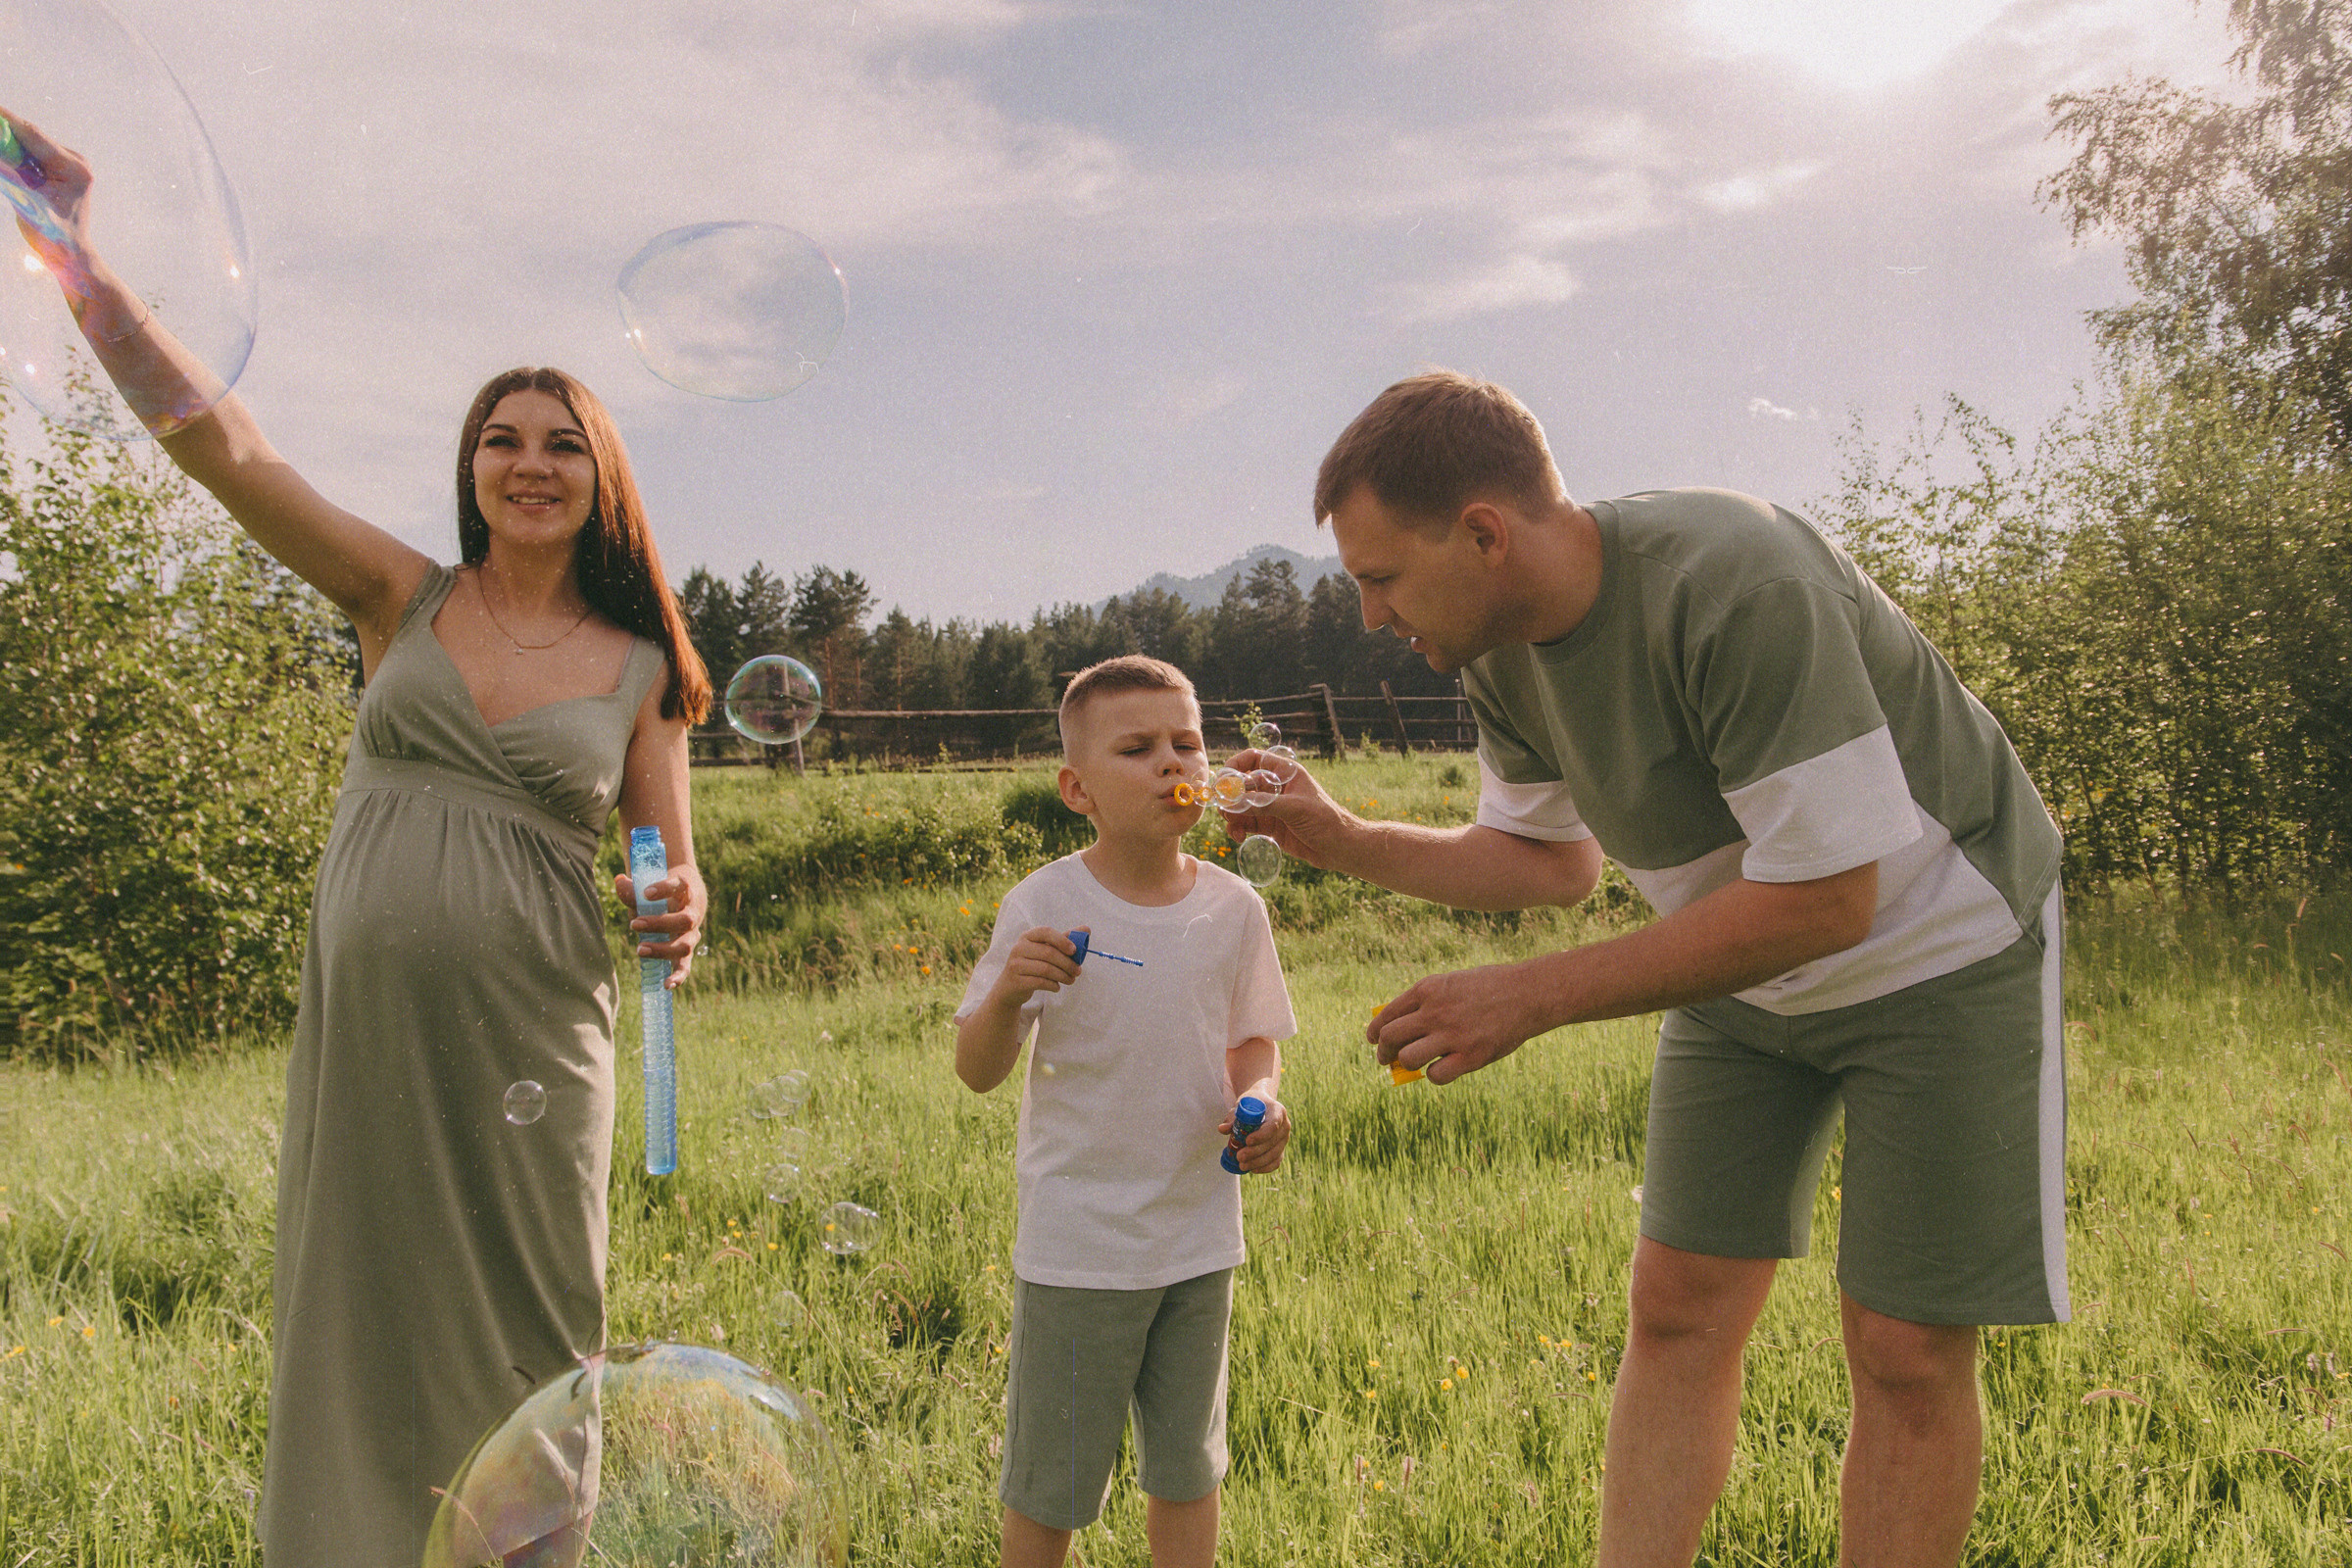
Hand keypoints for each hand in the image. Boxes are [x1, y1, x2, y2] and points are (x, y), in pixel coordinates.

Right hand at [0, 112, 93, 274]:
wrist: (68, 255)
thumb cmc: (53, 235)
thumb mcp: (26, 201)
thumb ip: (8, 172)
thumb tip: (0, 152)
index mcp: (75, 168)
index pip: (33, 136)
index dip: (6, 120)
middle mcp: (74, 161)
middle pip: (29, 137)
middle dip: (3, 130)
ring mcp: (67, 165)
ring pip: (26, 145)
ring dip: (6, 142)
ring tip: (6, 162)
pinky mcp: (56, 170)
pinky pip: (28, 155)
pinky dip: (11, 154)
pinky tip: (3, 156)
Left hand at [614, 863, 705, 985]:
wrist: (684, 896)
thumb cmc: (661, 891)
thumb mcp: (648, 887)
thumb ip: (632, 889)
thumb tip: (619, 882)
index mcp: (687, 890)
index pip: (679, 886)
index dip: (664, 889)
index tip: (646, 892)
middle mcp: (694, 912)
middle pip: (684, 920)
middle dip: (659, 923)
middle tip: (634, 924)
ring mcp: (692, 933)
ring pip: (685, 944)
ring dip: (662, 949)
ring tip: (639, 949)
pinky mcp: (686, 950)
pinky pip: (685, 965)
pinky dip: (678, 976)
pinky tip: (667, 985)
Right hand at [994, 926, 1081, 1005]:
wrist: (1010, 988)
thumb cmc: (1033, 965)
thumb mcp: (1046, 950)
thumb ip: (1065, 940)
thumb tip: (1086, 929)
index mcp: (1027, 937)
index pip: (1045, 931)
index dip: (1062, 940)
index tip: (1075, 950)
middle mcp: (1018, 948)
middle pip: (1049, 953)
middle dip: (1067, 963)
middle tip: (1078, 971)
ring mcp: (1015, 964)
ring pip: (1046, 969)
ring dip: (1063, 976)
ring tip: (1071, 980)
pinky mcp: (1016, 981)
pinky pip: (1040, 982)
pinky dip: (1053, 985)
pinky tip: (1057, 987)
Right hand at [1216, 748, 1354, 868]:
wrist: (1339, 848)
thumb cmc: (1325, 820)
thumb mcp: (1294, 808)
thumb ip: (1263, 803)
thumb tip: (1234, 801)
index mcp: (1285, 773)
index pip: (1254, 759)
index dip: (1236, 765)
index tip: (1224, 779)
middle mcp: (1275, 787)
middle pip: (1242, 784)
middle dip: (1230, 795)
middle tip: (1223, 808)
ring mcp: (1271, 807)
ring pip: (1241, 805)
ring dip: (1231, 814)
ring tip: (1232, 826)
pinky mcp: (1269, 826)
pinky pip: (1245, 822)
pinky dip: (1237, 827)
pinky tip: (1238, 836)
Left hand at [1218, 1095, 1291, 1172]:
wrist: (1262, 1106)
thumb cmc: (1251, 1104)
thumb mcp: (1241, 1106)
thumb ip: (1232, 1118)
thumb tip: (1222, 1129)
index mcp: (1278, 1111)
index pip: (1273, 1125)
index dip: (1261, 1135)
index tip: (1247, 1141)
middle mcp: (1285, 1125)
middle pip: (1272, 1143)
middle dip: (1255, 1152)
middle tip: (1239, 1157)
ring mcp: (1284, 1139)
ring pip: (1274, 1155)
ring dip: (1258, 1162)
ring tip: (1242, 1165)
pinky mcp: (1281, 1149)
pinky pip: (1276, 1162)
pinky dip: (1265, 1168)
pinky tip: (1252, 1169)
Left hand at [1369, 961, 1546, 1084]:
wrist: (1529, 993)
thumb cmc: (1492, 987)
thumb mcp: (1453, 982)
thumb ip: (1428, 1001)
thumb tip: (1402, 1027)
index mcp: (1428, 989)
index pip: (1387, 1014)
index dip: (1375, 1031)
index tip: (1373, 1040)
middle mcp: (1435, 1012)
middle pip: (1390, 1038)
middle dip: (1383, 1052)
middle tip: (1385, 1060)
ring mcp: (1452, 1035)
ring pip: (1407, 1058)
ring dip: (1405, 1065)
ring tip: (1411, 1066)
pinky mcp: (1471, 1056)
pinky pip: (1436, 1075)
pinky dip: (1434, 1075)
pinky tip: (1442, 1068)